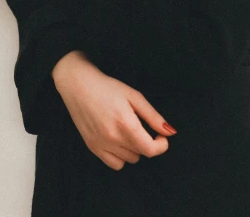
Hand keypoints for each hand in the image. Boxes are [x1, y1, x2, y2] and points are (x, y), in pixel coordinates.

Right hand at [53, 52, 176, 170]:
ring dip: (133, 148)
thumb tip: (170, 132)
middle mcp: (113, 138)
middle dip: (146, 141)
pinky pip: (114, 164)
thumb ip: (153, 116)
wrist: (78, 85)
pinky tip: (118, 140)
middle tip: (140, 125)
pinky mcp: (92, 147)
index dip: (161, 145)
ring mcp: (101, 145)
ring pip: (129, 159)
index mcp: (126, 124)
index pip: (150, 150)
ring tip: (127, 129)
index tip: (161, 136)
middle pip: (141, 153)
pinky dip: (120, 156)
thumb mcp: (134, 96)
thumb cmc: (107, 87)